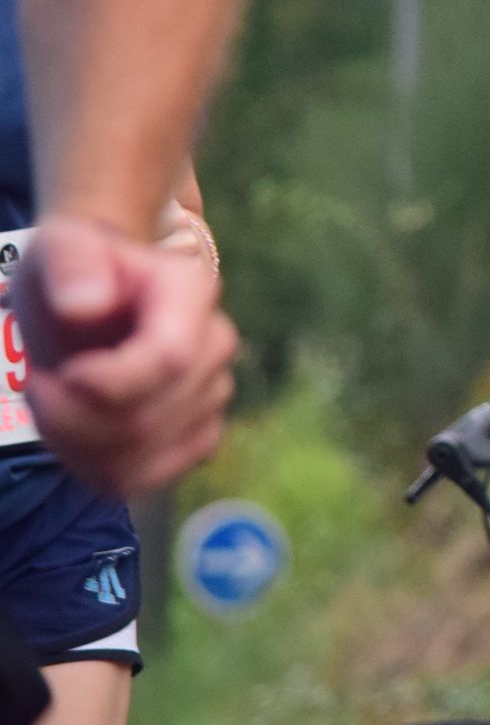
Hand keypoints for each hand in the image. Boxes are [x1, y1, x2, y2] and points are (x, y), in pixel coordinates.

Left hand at [15, 216, 238, 495]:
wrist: (99, 289)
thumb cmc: (79, 267)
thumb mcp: (61, 248)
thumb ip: (72, 266)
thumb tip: (85, 306)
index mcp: (190, 292)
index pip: (171, 360)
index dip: (109, 384)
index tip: (57, 375)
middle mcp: (215, 343)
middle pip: (147, 419)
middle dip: (71, 416)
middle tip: (39, 380)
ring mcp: (213, 392)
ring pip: (141, 455)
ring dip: (76, 442)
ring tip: (56, 400)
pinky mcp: (198, 433)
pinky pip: (147, 476)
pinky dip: (96, 465)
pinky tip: (77, 430)